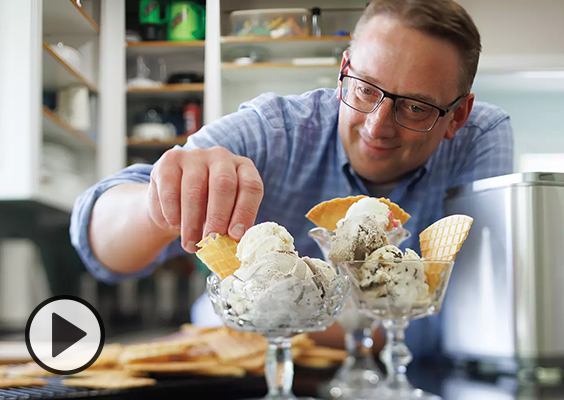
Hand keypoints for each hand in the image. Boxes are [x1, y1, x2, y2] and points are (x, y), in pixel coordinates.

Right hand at [148, 147, 263, 252]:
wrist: (178, 197)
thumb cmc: (209, 209)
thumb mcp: (227, 214)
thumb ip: (233, 226)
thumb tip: (234, 244)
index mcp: (244, 168)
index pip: (250, 186)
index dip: (244, 212)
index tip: (235, 236)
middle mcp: (221, 157)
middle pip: (223, 184)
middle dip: (218, 217)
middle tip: (211, 241)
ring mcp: (195, 155)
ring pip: (194, 190)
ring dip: (192, 222)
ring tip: (191, 244)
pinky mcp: (170, 160)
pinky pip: (170, 190)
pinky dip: (172, 213)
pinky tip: (174, 224)